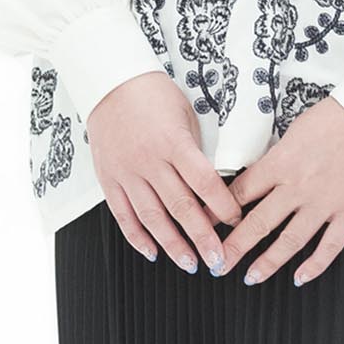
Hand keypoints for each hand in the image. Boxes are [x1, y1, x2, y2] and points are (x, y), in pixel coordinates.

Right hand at [86, 70, 238, 269]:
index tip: (236, 223)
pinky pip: (123, 214)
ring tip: (189, 263)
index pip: (205, 183)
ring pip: (152, 217)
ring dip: (173, 244)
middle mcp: (149, 161)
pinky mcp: (108, 177)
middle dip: (202, 237)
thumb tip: (209, 186)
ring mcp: (126, 171)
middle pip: (181, 207)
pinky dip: (137, 237)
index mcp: (174, 142)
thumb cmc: (152, 93)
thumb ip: (195, 151)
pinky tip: (152, 252)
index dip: (223, 207)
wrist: (109, 80)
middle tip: (218, 260)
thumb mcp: (185, 115)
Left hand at [229, 96, 343, 286]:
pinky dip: (314, 266)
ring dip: (267, 263)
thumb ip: (275, 160)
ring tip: (251, 277)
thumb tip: (257, 179)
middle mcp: (298, 187)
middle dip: (233, 248)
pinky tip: (300, 277)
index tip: (207, 226)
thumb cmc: (336, 118)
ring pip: (289, 241)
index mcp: (280, 163)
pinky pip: (329, 246)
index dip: (218, 213)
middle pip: (257, 224)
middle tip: (217, 263)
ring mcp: (324, 203)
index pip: (239, 194)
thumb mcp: (293, 132)